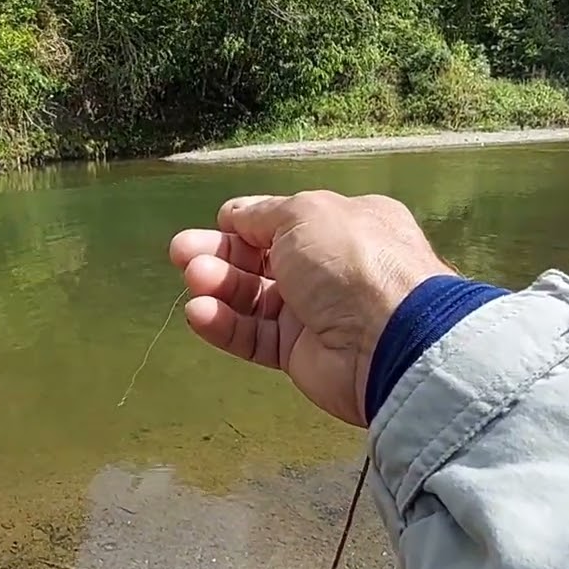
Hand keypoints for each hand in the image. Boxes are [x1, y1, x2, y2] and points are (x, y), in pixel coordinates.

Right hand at [169, 191, 452, 426]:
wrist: (388, 337)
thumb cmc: (349, 259)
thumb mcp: (303, 214)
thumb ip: (262, 215)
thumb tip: (233, 216)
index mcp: (340, 226)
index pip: (281, 222)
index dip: (246, 224)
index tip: (218, 223)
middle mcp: (328, 268)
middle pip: (259, 260)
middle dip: (220, 254)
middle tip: (181, 252)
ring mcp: (313, 313)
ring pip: (252, 299)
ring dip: (218, 287)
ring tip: (194, 280)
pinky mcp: (297, 354)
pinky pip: (253, 336)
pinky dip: (224, 325)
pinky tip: (198, 313)